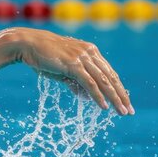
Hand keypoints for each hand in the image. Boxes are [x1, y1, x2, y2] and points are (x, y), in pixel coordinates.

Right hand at [11, 27, 133, 114]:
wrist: (28, 44)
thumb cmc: (43, 56)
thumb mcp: (62, 70)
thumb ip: (75, 81)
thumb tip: (85, 96)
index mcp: (90, 51)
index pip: (109, 73)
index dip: (118, 88)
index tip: (124, 101)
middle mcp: (90, 53)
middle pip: (111, 78)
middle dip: (121, 96)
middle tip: (129, 111)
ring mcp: (82, 58)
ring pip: (103, 81)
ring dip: (114, 98)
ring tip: (121, 112)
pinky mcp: (74, 64)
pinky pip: (89, 83)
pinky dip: (98, 96)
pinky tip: (104, 106)